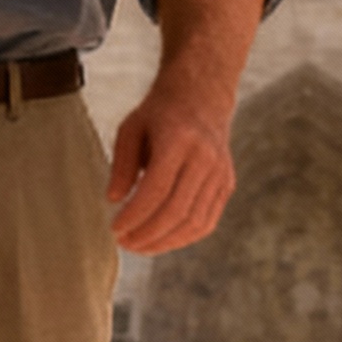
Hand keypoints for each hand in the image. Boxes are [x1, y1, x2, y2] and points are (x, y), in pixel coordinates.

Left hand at [104, 74, 237, 253]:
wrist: (202, 95)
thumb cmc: (160, 112)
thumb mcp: (131, 128)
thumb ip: (122, 164)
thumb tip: (114, 200)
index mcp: (179, 139)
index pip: (157, 189)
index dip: (135, 215)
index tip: (114, 229)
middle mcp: (205, 157)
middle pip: (177, 210)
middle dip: (147, 234)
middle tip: (124, 242)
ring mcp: (220, 172)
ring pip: (194, 221)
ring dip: (165, 241)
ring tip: (139, 245)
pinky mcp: (227, 184)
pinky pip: (207, 221)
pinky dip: (184, 237)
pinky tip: (161, 239)